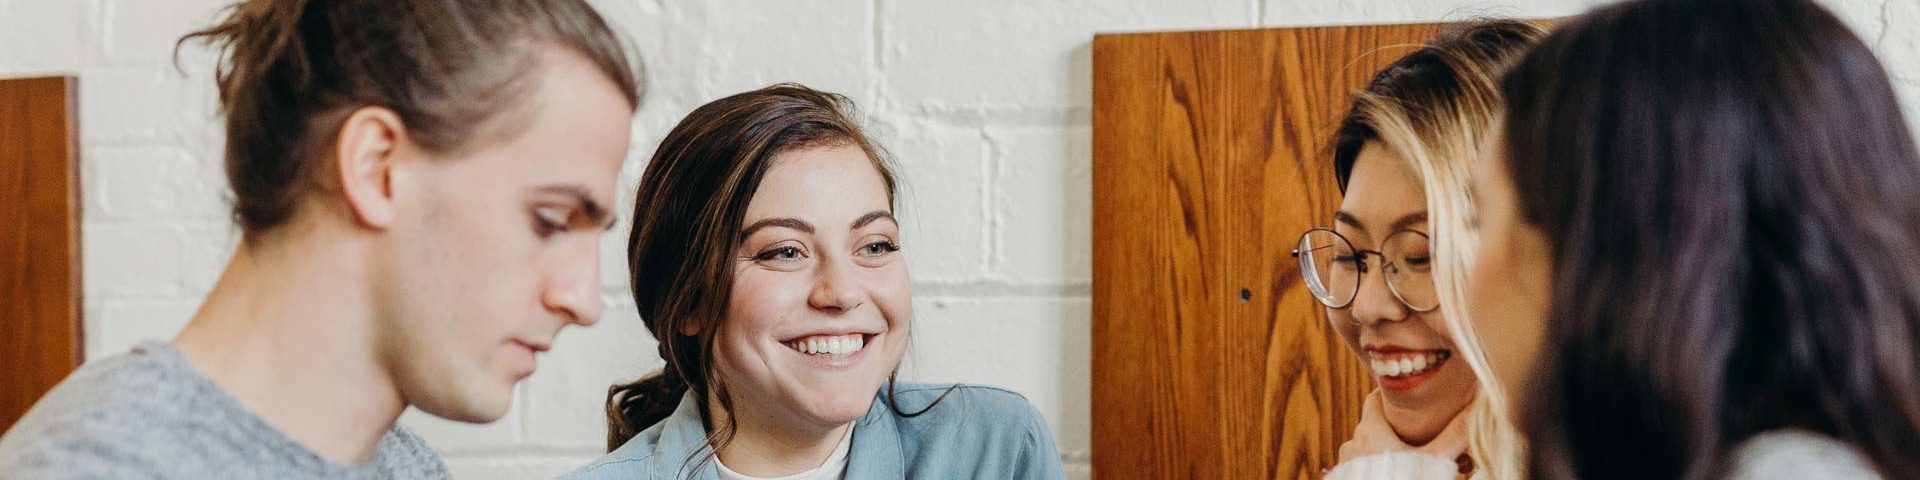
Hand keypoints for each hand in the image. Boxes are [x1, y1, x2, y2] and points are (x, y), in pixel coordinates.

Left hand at [1338, 390, 1471, 472]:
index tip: (1404, 395)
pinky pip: (1360, 468)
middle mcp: (1353, 444)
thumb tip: (1478, 407)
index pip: (1374, 399)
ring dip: (1384, 449)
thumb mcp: (1437, 458)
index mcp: (1370, 430)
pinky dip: (1376, 467)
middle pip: (1373, 425)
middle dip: (1393, 427)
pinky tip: (1394, 473)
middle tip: (1415, 430)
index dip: (1389, 394)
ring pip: (1366, 448)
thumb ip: (1456, 433)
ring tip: (1407, 456)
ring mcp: (1347, 464)